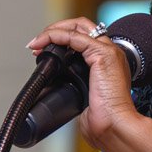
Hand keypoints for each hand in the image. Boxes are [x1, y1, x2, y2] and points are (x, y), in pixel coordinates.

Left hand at [25, 19, 144, 151]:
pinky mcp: (103, 53)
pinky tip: (44, 43)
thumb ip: (76, 90)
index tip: (43, 51)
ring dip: (54, 30)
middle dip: (56, 29)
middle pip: (82, 26)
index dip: (61, 40)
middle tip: (38, 42)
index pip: (84, 38)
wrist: (114, 125)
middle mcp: (110, 53)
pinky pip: (74, 36)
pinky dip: (56, 36)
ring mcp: (108, 51)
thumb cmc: (106, 120)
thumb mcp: (86, 99)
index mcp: (108, 63)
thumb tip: (58, 93)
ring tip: (37, 42)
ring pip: (78, 26)